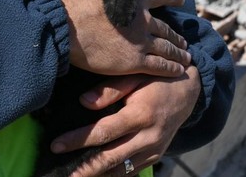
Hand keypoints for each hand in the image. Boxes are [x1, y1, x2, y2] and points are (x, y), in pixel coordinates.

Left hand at [51, 66, 200, 176]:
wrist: (189, 92)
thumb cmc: (157, 80)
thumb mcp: (135, 77)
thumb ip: (109, 90)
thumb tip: (83, 102)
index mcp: (141, 115)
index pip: (103, 132)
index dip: (78, 140)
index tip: (56, 144)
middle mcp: (149, 137)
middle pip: (111, 158)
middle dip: (84, 168)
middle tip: (62, 173)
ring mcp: (154, 150)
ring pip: (121, 169)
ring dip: (97, 175)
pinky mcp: (156, 156)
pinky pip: (132, 170)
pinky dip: (114, 174)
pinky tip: (97, 175)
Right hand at [58, 0, 190, 76]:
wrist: (67, 27)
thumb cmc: (76, 6)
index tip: (181, 0)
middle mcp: (143, 19)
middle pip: (166, 29)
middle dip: (176, 36)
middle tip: (184, 42)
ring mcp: (142, 41)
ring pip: (168, 48)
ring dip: (178, 53)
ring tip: (185, 57)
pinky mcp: (136, 61)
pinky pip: (160, 66)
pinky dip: (172, 68)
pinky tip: (178, 71)